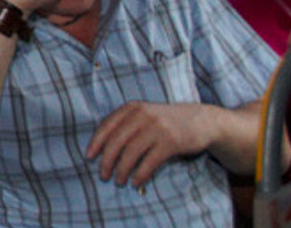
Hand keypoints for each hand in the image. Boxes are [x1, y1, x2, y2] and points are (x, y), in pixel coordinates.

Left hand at [86, 102, 209, 189]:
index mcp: (132, 108)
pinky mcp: (171, 142)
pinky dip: (140, 174)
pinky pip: (149, 161)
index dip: (96, 143)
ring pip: (131, 152)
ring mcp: (157, 128)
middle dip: (107, 161)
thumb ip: (125, 125)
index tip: (89, 157)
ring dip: (122, 170)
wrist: (201, 120)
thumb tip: (101, 149)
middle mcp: (143, 115)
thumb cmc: (165, 121)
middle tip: (103, 175)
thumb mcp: (144, 115)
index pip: (106, 125)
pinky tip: (136, 182)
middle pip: (116, 141)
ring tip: (119, 181)